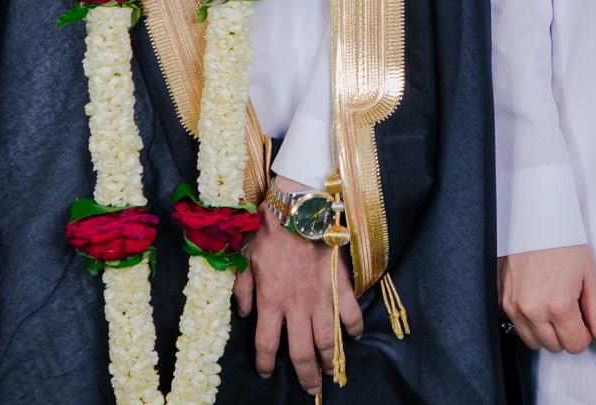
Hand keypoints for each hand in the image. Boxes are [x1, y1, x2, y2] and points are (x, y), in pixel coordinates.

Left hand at [233, 196, 362, 395]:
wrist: (300, 209)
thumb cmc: (268, 230)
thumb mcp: (243, 258)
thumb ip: (242, 289)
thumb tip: (242, 312)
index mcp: (270, 301)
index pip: (266, 344)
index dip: (266, 363)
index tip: (266, 372)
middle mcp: (296, 306)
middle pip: (301, 353)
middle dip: (305, 375)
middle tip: (310, 388)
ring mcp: (321, 298)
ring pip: (327, 340)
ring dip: (329, 359)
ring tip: (329, 370)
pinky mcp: (340, 286)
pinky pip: (350, 313)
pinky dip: (353, 328)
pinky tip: (352, 335)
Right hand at [498, 245, 595, 353]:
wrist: (535, 219)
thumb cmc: (562, 243)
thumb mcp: (590, 277)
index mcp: (558, 305)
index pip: (576, 345)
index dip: (584, 332)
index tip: (583, 315)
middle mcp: (532, 309)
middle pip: (554, 347)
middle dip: (566, 332)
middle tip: (569, 306)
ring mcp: (513, 306)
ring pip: (533, 342)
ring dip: (546, 331)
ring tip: (552, 304)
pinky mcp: (501, 300)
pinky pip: (516, 326)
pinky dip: (528, 320)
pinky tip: (537, 300)